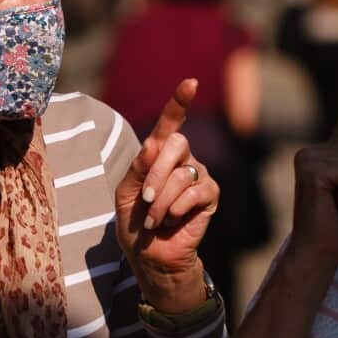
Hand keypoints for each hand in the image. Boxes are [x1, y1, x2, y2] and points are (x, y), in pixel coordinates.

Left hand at [114, 79, 220, 312]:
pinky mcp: (211, 195)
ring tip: (154, 218)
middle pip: (176, 144)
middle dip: (155, 173)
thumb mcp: (126, 192)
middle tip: (145, 199)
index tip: (190, 82)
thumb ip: (137, 167)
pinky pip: (195, 191)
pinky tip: (171, 220)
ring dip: (161, 200)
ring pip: (182, 174)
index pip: (170, 123)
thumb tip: (155, 143)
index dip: (179, 102)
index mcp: (160, 155)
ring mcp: (199, 175)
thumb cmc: (135, 221)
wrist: (150, 254)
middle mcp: (183, 159)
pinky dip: (176, 208)